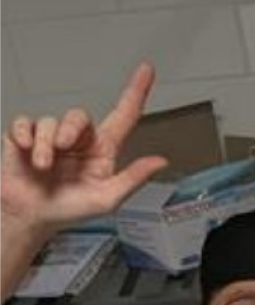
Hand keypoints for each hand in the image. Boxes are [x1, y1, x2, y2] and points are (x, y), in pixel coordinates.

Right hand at [1, 62, 166, 235]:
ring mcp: (52, 137)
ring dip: (45, 145)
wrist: (31, 216)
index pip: (123, 117)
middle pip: (78, 116)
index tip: (147, 70)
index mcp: (103, 152)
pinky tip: (26, 153)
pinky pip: (25, 123)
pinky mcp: (26, 135)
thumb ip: (133, 178)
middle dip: (69, 130)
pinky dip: (25, 138)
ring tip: (43, 166)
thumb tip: (159, 162)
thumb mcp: (107, 199)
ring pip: (51, 122)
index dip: (135, 93)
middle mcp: (80, 140)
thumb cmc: (69, 209)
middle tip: (62, 149)